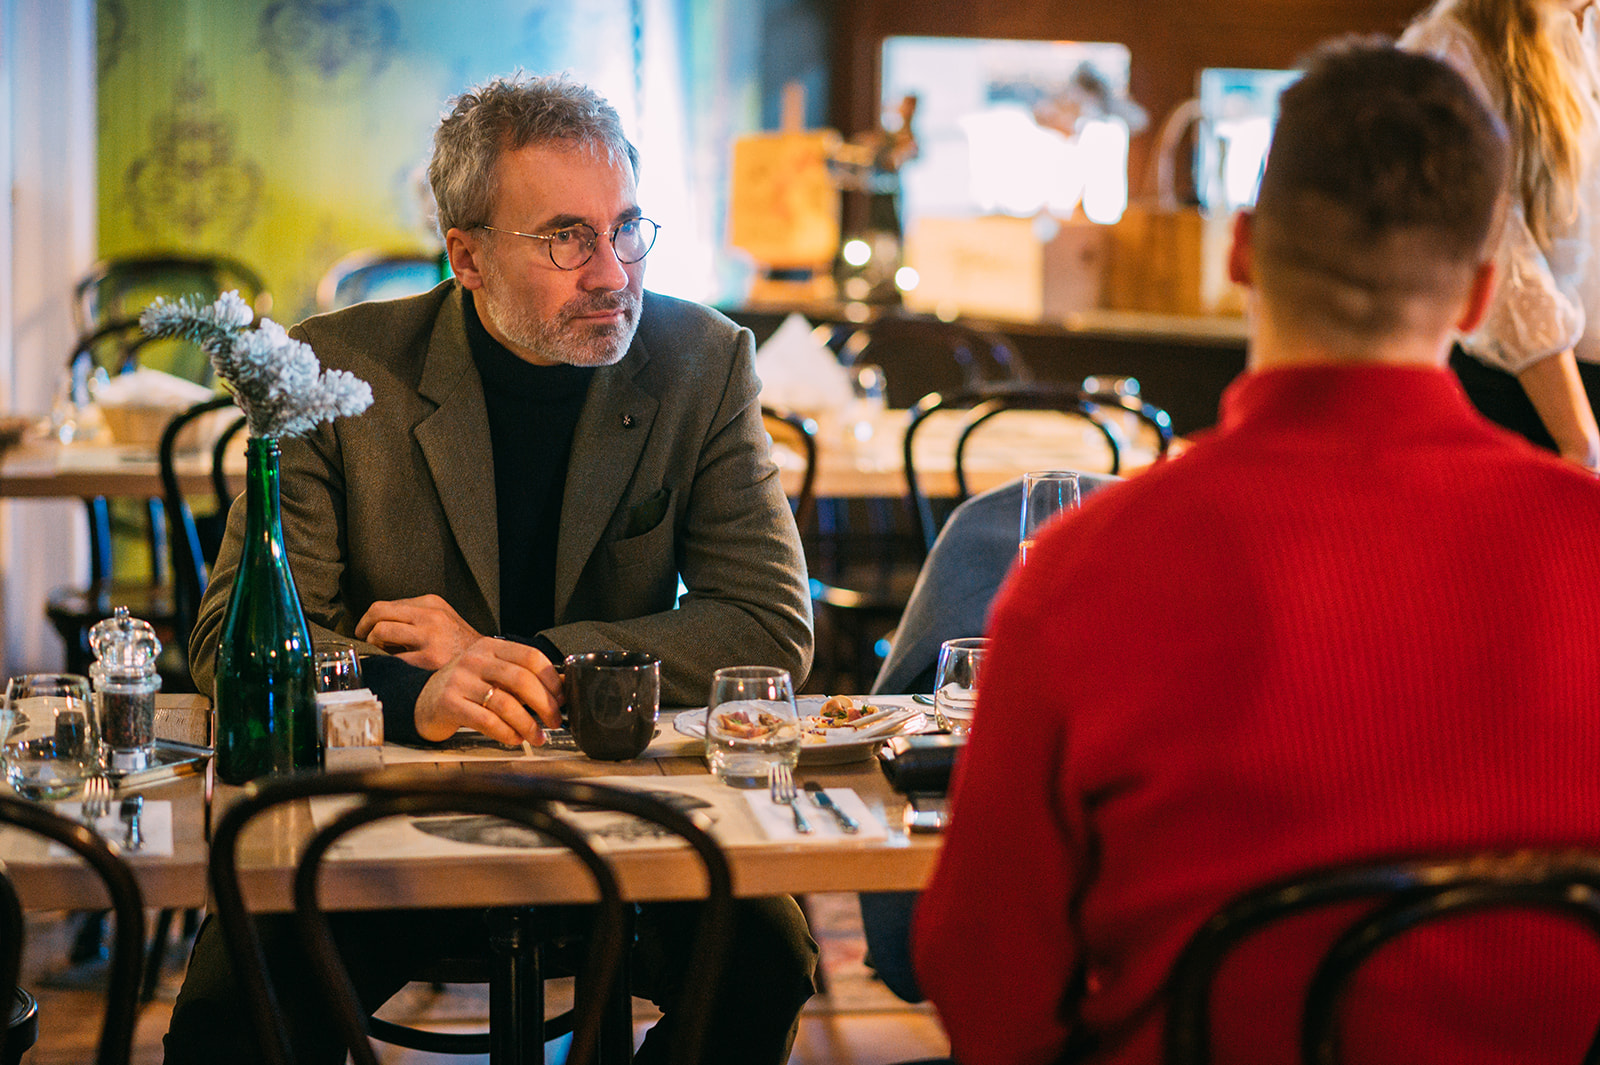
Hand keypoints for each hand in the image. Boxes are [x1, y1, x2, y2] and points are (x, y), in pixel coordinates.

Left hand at [355, 595, 479, 669]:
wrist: (485, 667)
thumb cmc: (459, 647)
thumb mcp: (442, 619)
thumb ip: (415, 616)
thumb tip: (378, 624)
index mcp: (432, 603)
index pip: (386, 604)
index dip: (369, 619)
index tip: (365, 630)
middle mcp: (430, 616)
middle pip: (378, 613)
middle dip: (364, 628)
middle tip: (364, 640)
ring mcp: (429, 637)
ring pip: (381, 631)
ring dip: (373, 644)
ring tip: (381, 653)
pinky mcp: (428, 660)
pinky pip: (392, 658)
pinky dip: (384, 662)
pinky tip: (390, 667)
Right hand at [413, 637, 563, 744]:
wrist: (423, 700)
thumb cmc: (465, 689)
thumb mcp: (494, 675)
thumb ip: (524, 678)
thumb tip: (563, 686)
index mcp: (490, 647)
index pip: (531, 656)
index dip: (551, 679)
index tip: (562, 698)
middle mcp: (475, 659)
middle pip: (521, 679)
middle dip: (545, 704)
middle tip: (554, 721)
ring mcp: (460, 680)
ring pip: (506, 703)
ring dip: (527, 724)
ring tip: (537, 736)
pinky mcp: (449, 703)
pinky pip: (487, 720)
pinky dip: (506, 733)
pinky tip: (514, 739)